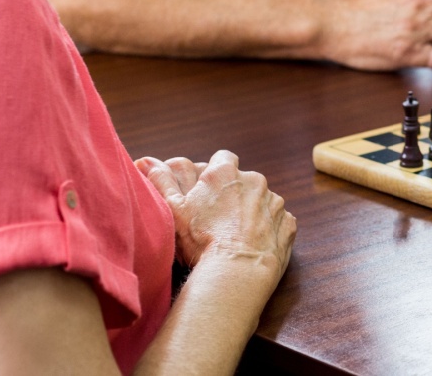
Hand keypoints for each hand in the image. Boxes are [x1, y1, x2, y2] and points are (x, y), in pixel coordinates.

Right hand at [137, 150, 295, 275]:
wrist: (235, 271)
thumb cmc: (200, 240)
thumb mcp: (173, 209)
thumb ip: (161, 181)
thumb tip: (145, 161)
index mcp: (226, 173)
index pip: (222, 159)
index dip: (214, 174)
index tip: (207, 191)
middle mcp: (255, 181)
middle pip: (244, 180)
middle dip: (234, 194)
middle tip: (218, 219)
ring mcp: (274, 202)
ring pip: (262, 201)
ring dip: (252, 212)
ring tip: (235, 236)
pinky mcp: (287, 224)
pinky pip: (277, 221)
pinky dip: (268, 229)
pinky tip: (253, 245)